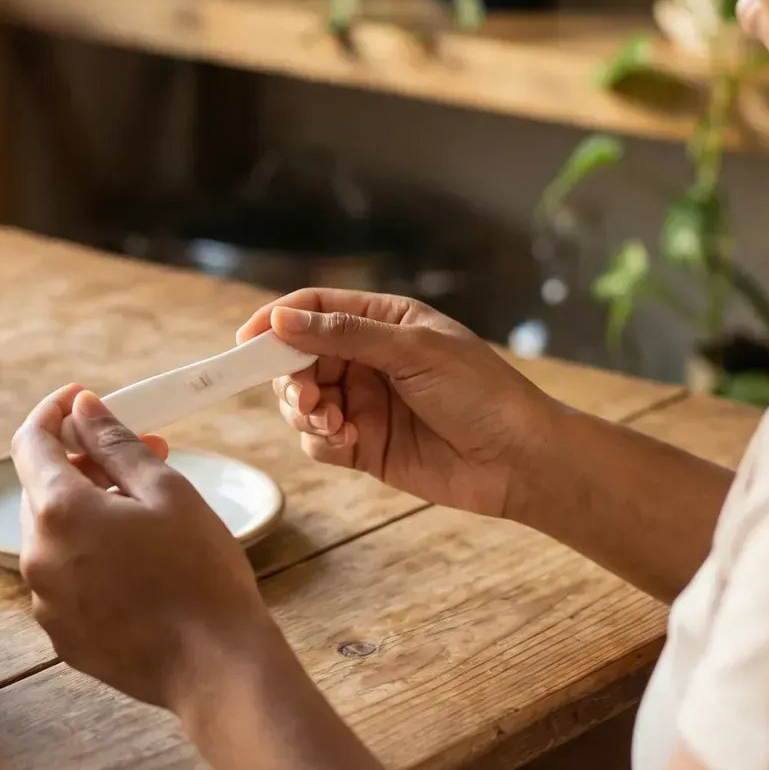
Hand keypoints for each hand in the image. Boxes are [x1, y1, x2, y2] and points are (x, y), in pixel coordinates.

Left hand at [10, 385, 289, 709]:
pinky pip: (65, 579)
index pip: (29, 443)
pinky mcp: (63, 636)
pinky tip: (138, 562)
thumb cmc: (200, 574)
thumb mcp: (166, 492)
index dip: (53, 412)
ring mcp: (46, 603)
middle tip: (139, 456)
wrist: (216, 668)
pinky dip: (90, 558)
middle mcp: (38, 558)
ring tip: (146, 513)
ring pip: (54, 536)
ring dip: (88, 512)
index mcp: (58, 514)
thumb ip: (115, 444)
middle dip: (83, 464)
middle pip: (41, 490)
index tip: (79, 399)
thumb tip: (82, 409)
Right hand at [238, 289, 559, 518]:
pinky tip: (347, 441)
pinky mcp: (365, 446)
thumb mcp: (414, 351)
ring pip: (303, 401)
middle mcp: (368, 360)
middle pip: (298, 358)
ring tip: (331, 421)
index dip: (278, 321)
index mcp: (383, 322)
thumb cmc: (482, 392)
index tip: (247, 340)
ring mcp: (365, 403)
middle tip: (303, 396)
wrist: (520, 460)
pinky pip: (319, 440)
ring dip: (303, 410)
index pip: (315, 309)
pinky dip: (321, 440)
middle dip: (289, 376)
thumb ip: (345, 335)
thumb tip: (283, 320)